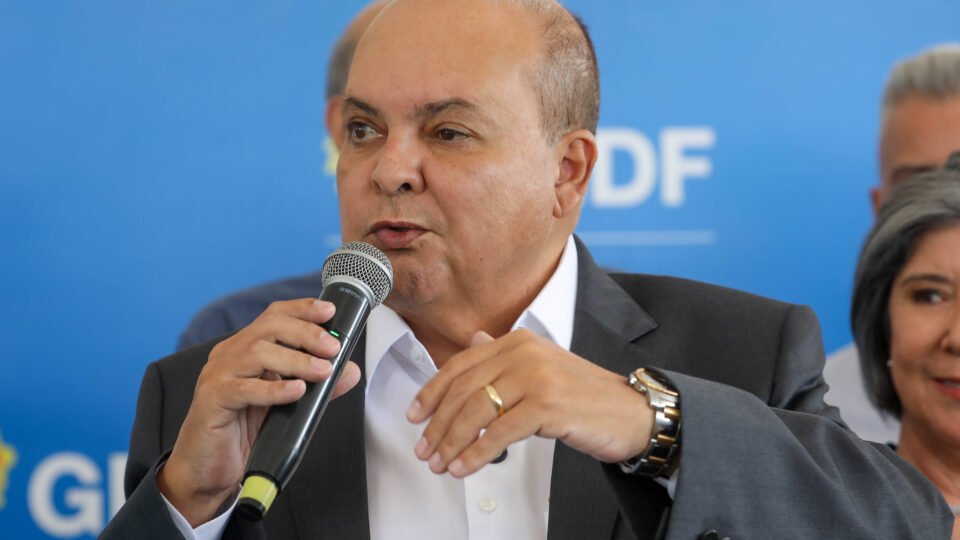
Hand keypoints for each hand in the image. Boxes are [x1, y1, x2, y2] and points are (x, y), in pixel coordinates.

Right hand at [158, 299, 360, 525]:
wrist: (208, 471)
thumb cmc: (244, 432)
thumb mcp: (286, 404)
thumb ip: (316, 385)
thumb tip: (350, 371)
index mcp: (245, 348)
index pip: (273, 316)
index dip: (302, 309)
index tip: (329, 312)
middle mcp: (229, 355)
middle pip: (268, 328)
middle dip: (305, 333)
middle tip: (332, 347)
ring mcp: (217, 375)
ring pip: (257, 353)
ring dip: (295, 360)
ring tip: (322, 371)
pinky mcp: (212, 400)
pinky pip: (244, 389)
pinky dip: (274, 389)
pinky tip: (296, 391)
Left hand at [406, 329, 653, 477]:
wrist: (631, 413)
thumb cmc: (585, 396)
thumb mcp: (542, 367)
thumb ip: (505, 355)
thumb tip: (472, 341)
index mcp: (517, 340)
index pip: (460, 365)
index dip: (431, 392)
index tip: (415, 416)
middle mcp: (524, 352)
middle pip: (463, 390)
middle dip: (437, 425)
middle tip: (424, 452)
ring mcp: (536, 377)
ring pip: (476, 412)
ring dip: (451, 443)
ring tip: (441, 465)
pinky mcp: (547, 405)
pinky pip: (499, 433)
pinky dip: (475, 453)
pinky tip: (464, 467)